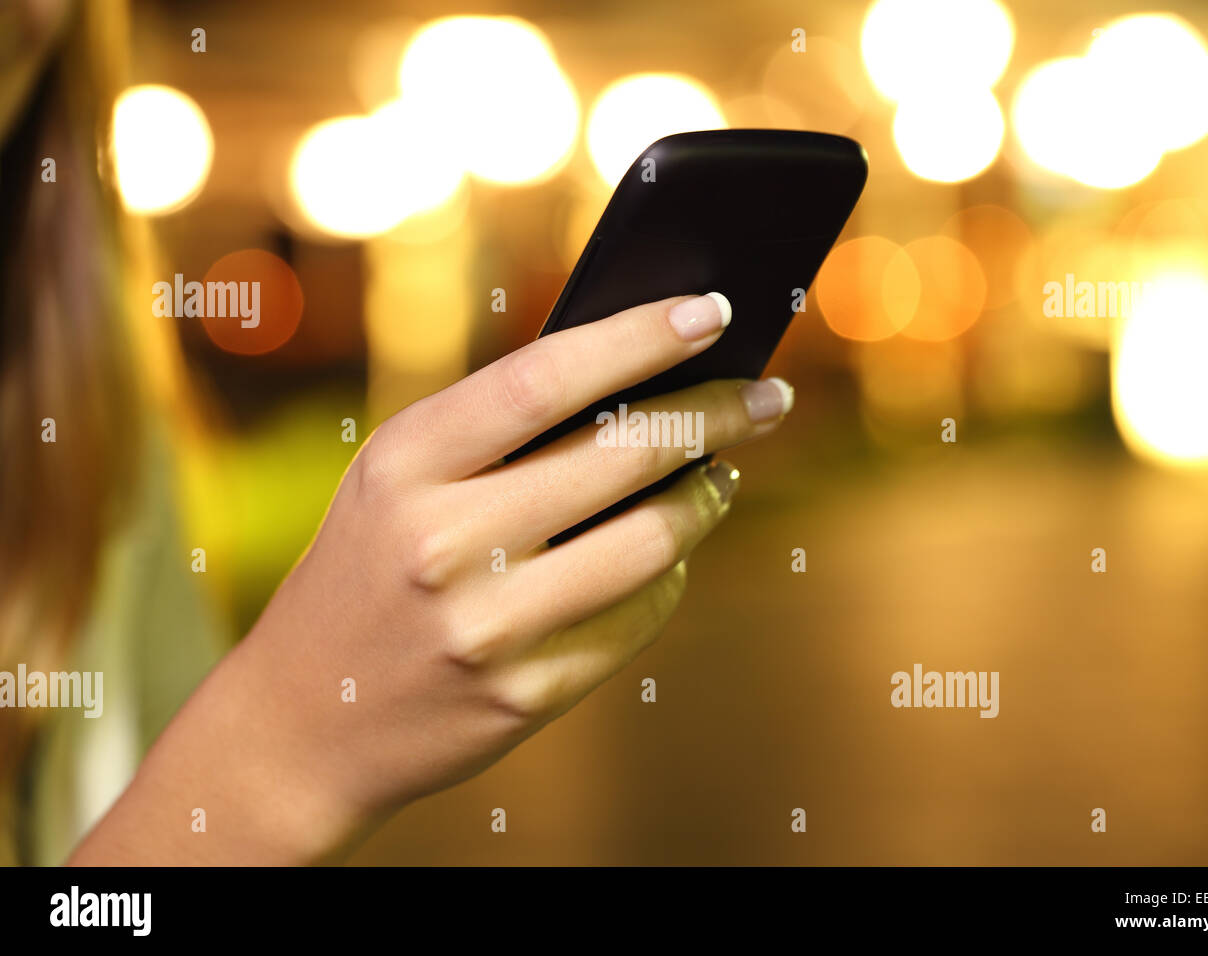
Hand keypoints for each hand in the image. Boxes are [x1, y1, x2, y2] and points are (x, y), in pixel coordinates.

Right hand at [69, 292, 793, 863]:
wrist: (304, 722)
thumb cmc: (366, 571)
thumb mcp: (396, 481)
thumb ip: (495, 432)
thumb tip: (641, 377)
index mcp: (403, 464)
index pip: (544, 378)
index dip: (640, 339)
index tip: (715, 311)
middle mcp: (441, 542)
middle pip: (620, 456)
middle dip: (714, 415)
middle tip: (766, 395)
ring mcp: (485, 627)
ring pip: (650, 543)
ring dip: (706, 499)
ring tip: (722, 475)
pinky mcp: (523, 695)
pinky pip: (637, 620)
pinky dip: (670, 576)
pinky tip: (673, 551)